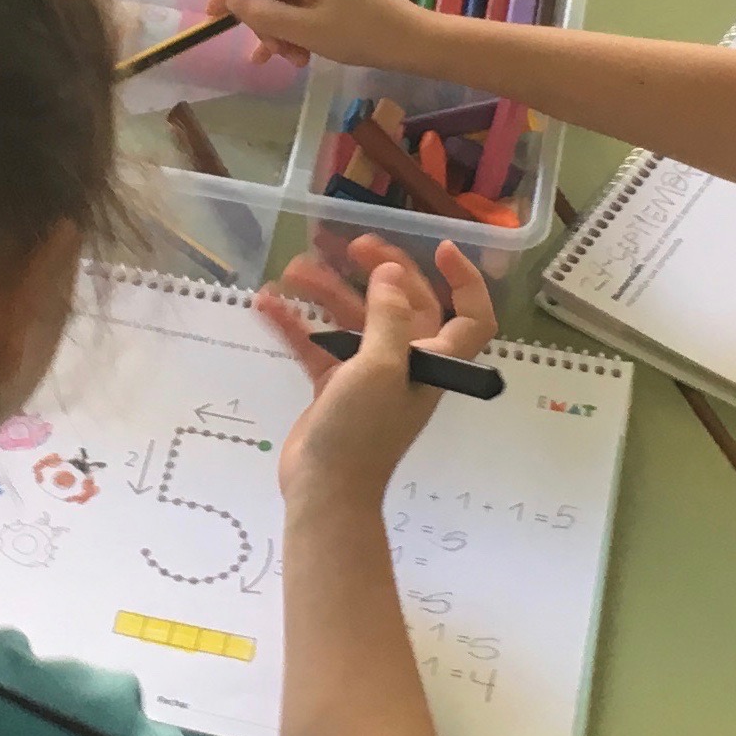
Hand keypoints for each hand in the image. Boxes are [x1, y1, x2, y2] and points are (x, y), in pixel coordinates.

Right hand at [213, 0, 436, 77]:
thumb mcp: (306, 30)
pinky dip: (293, 24)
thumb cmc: (361, 34)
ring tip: (291, 59)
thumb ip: (263, 14)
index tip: (215, 18)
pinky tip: (296, 55)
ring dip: (278, 28)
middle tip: (271, 51)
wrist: (411, 41)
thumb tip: (231, 1)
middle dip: (262, 17)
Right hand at [261, 245, 493, 510]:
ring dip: (328, 292)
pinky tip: (266, 304)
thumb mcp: (381, 368)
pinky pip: (318, 344)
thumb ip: (388, 316)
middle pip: (403, 305)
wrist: (324, 492)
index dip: (466, 281)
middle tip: (349, 244)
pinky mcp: (334, 386)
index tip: (442, 247)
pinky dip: (296, 324)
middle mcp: (406, 363)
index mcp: (433, 360)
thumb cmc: (363, 431)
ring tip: (294, 269)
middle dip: (380, 270)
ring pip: (354, 319)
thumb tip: (393, 272)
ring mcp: (369, 374)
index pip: (469, 316)